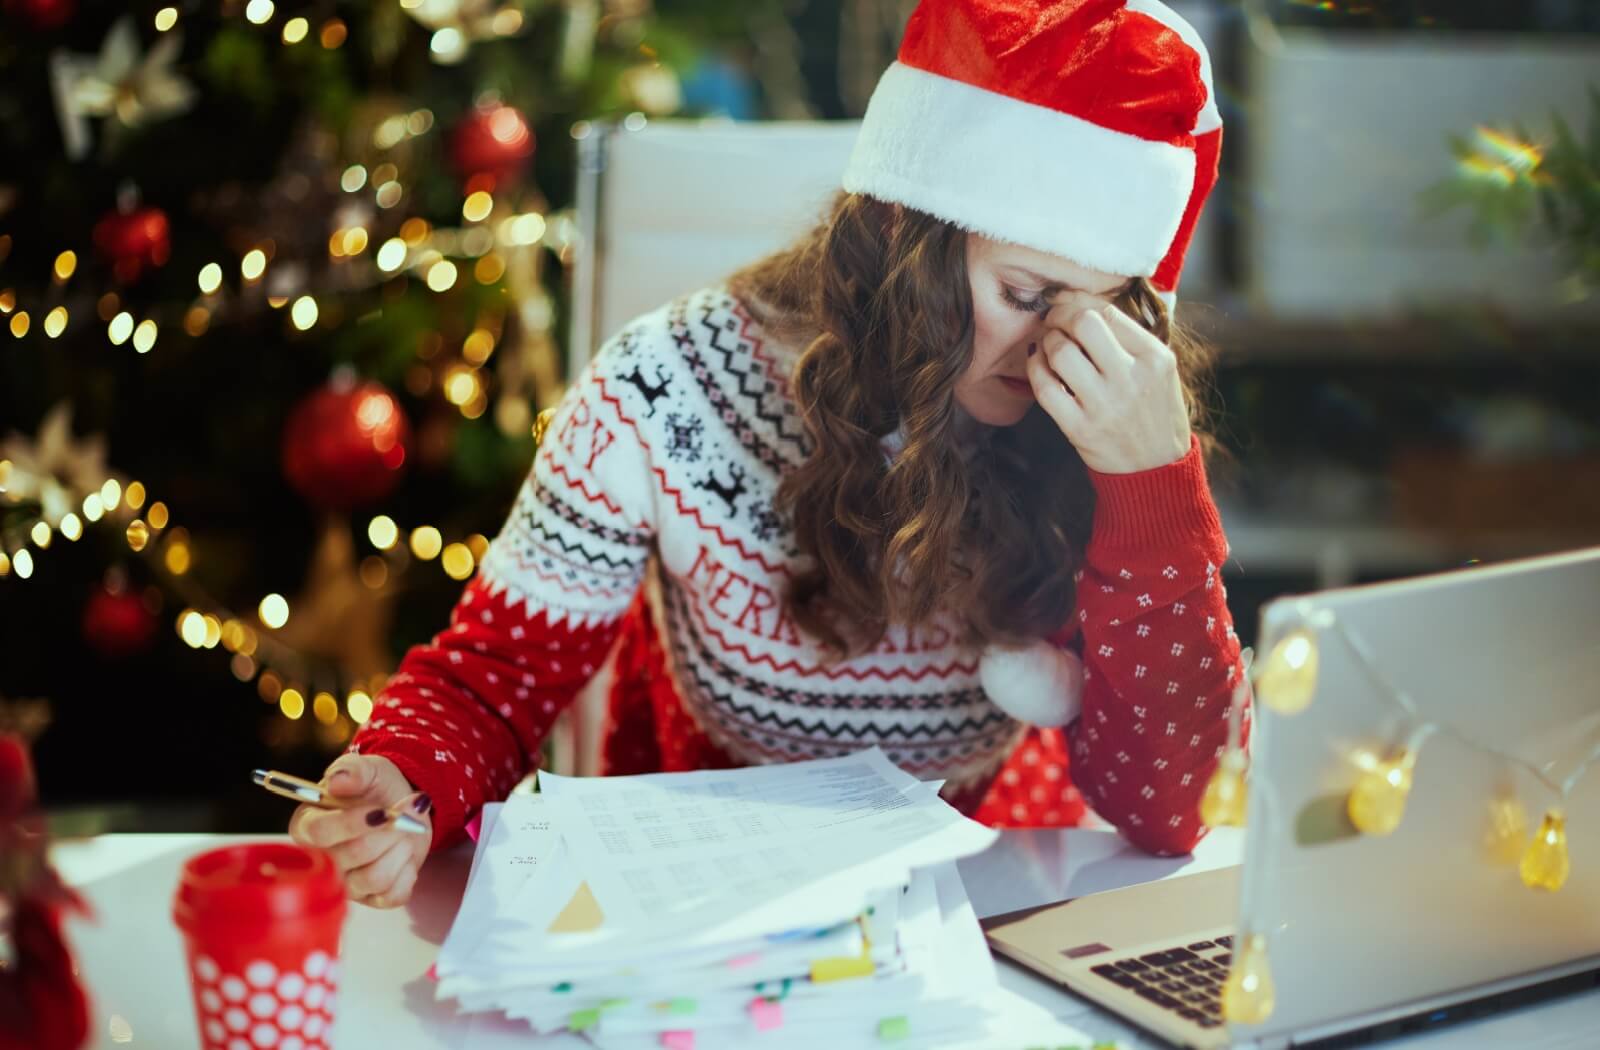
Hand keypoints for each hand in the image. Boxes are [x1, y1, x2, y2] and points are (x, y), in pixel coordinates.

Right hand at [288, 753, 431, 908]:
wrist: (403, 806)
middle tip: (403, 814)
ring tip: (405, 832)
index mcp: (308, 825)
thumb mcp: (368, 769)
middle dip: (389, 831)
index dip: (352, 823)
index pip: (320, 832)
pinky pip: (393, 896)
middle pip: (353, 855)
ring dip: (400, 850)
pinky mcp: (372, 898)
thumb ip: (352, 770)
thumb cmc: (376, 788)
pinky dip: (408, 872)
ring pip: (375, 878)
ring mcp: (346, 883)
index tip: (381, 811)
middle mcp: (323, 859)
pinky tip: (405, 854)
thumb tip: (337, 780)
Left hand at [1027, 299, 1190, 473]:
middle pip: (1083, 324)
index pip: (1109, 312)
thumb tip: (1085, 304)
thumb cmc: (1155, 414)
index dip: (1079, 301)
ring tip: (1049, 344)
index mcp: (1155, 359)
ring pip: (1061, 353)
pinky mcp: (1080, 429)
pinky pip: (1045, 388)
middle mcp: (1131, 379)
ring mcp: (1105, 406)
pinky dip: (1035, 369)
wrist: (1157, 470)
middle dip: (1060, 315)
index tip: (1068, 303)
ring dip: (1047, 341)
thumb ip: (1131, 339)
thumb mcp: (1161, 371)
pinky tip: (1039, 364)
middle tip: (1054, 320)